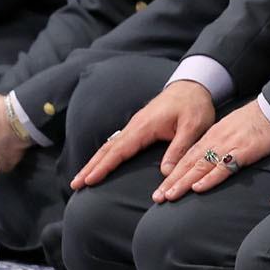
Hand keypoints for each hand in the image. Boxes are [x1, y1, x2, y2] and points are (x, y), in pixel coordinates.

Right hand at [69, 80, 215, 189]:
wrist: (193, 85)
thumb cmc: (194, 105)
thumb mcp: (192, 127)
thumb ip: (179, 149)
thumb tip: (166, 173)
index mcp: (144, 127)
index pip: (119, 150)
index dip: (104, 167)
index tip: (89, 180)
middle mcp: (135, 126)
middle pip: (107, 149)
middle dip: (90, 167)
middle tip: (75, 184)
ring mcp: (135, 126)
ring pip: (110, 146)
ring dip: (94, 162)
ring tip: (82, 178)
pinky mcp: (138, 127)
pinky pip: (117, 143)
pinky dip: (106, 155)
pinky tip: (100, 164)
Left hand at [152, 101, 269, 201]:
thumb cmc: (257, 121)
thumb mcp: (232, 130)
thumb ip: (219, 143)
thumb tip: (208, 160)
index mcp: (213, 136)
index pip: (188, 157)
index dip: (173, 173)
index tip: (161, 189)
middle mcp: (216, 140)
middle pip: (189, 163)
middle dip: (172, 181)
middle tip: (158, 197)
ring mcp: (229, 145)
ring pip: (201, 166)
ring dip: (184, 182)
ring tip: (170, 195)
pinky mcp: (244, 151)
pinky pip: (224, 166)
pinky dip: (210, 178)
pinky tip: (198, 187)